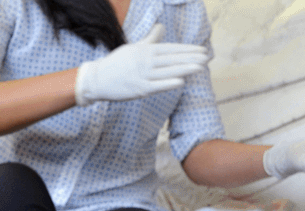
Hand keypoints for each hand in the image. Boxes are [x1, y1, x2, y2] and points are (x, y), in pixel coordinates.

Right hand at [74, 24, 208, 106]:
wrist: (96, 79)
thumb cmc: (116, 63)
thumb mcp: (134, 48)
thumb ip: (150, 39)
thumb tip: (161, 27)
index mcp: (145, 51)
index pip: (171, 49)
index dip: (187, 50)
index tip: (202, 50)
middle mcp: (145, 62)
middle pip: (172, 59)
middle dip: (191, 58)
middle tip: (207, 57)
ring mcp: (142, 76)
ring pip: (167, 71)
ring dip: (184, 69)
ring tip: (200, 67)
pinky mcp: (138, 89)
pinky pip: (156, 86)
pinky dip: (168, 84)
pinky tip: (181, 82)